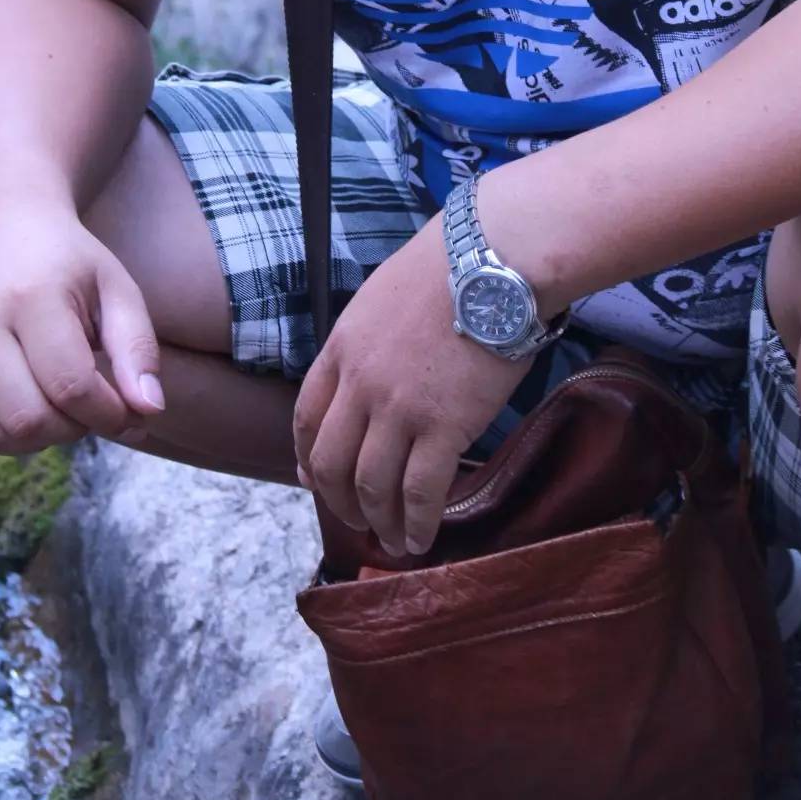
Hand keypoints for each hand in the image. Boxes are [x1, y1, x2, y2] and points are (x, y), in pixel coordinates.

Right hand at [0, 209, 164, 454]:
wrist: (1, 230)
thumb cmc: (70, 265)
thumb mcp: (117, 289)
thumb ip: (137, 348)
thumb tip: (150, 411)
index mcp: (31, 296)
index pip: (71, 384)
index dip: (109, 414)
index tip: (131, 414)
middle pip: (30, 417)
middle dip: (77, 428)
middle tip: (97, 408)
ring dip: (42, 439)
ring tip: (65, 409)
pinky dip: (8, 437)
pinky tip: (33, 407)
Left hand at [292, 218, 529, 557]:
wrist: (494, 258)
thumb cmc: (449, 264)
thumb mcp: (382, 295)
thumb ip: (365, 337)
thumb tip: (367, 365)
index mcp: (342, 349)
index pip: (306, 419)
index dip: (308, 458)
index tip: (317, 479)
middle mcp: (361, 385)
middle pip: (331, 463)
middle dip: (339, 502)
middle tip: (358, 520)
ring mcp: (399, 409)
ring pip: (372, 486)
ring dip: (378, 522)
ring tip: (391, 540)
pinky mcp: (444, 426)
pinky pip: (420, 492)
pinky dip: (416, 524)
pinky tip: (421, 539)